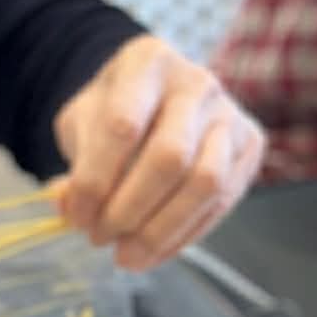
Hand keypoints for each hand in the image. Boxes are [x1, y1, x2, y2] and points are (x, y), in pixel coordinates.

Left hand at [53, 36, 263, 270]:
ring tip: (127, 255)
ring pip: (205, 183)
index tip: (76, 217)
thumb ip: (75, 163)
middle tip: (100, 238)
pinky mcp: (249, 146)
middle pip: (169, 158)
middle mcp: (196, 82)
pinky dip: (184, 235)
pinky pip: (222, 201)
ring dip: (161, 230)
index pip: (122, 126)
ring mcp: (229, 114)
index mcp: (147, 61)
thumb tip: (67, 206)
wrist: (156, 98)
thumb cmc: (115, 110)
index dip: (95, 182)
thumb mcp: (82, 124)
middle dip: (129, 210)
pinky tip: (154, 252)